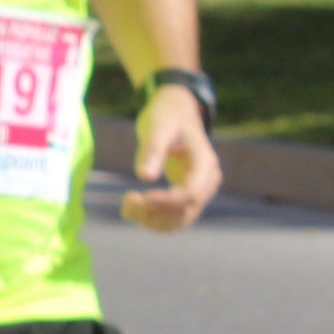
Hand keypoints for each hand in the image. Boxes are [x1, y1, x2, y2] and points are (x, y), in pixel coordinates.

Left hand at [119, 85, 221, 232]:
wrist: (176, 113)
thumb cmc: (167, 116)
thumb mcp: (158, 126)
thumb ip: (152, 150)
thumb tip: (144, 177)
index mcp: (205, 163)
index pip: (191, 193)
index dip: (166, 201)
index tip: (140, 197)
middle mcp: (207, 181)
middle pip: (185, 211)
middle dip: (154, 212)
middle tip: (125, 201)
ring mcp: (200, 191)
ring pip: (179, 220)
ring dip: (151, 220)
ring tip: (125, 207)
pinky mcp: (187, 196)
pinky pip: (173, 218)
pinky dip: (152, 219)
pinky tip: (131, 210)